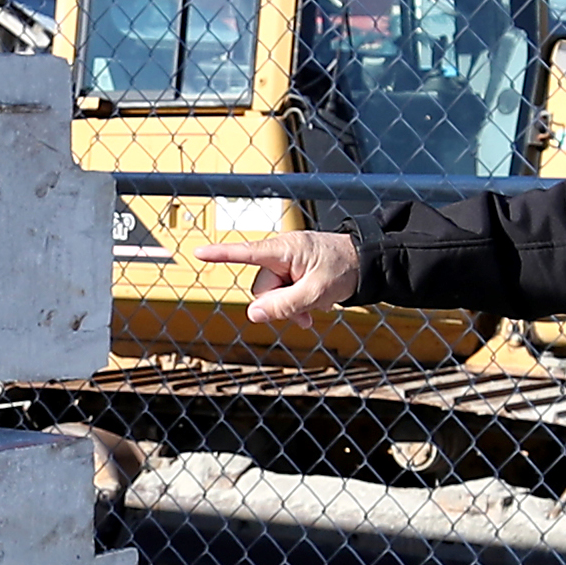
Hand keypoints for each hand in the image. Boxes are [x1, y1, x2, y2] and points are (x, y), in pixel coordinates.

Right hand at [197, 229, 363, 321]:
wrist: (367, 263)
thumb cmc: (344, 269)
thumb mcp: (315, 292)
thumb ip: (284, 305)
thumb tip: (253, 314)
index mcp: (284, 250)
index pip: (245, 252)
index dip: (220, 254)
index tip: (198, 251)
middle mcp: (281, 253)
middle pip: (262, 287)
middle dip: (278, 304)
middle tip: (305, 314)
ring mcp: (288, 263)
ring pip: (273, 294)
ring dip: (289, 307)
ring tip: (314, 310)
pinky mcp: (295, 271)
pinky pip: (284, 291)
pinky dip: (295, 302)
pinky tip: (313, 306)